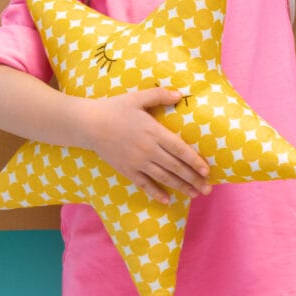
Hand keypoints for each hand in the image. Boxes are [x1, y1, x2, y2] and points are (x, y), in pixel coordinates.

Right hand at [76, 86, 213, 205]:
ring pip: (163, 178)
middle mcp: (148, 150)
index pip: (180, 149)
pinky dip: (156, 193)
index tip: (207, 171)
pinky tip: (166, 201)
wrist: (88, 124)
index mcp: (154, 132)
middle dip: (193, 179)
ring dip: (180, 187)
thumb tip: (180, 94)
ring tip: (194, 194)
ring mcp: (137, 162)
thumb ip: (160, 95)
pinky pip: (144, 184)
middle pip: (176, 167)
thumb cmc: (114, 109)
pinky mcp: (126, 170)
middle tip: (207, 188)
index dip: (195, 161)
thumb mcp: (137, 97)